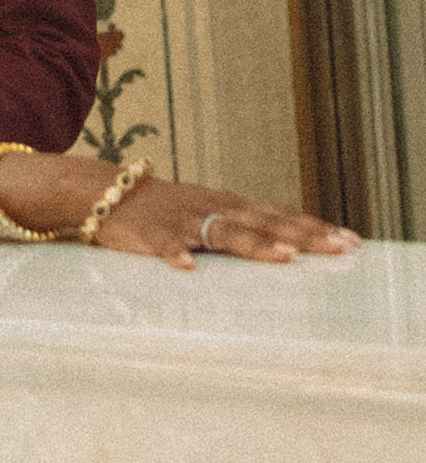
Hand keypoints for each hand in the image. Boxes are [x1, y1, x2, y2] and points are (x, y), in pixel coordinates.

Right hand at [96, 173, 359, 268]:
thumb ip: (245, 226)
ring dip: (255, 243)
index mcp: (231, 206)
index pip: (281, 215)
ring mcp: (184, 221)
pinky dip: (176, 254)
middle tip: (337, 248)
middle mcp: (215, 210)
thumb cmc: (167, 210)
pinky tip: (187, 268)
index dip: (315, 227)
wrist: (111, 193)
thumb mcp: (211, 212)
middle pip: (265, 222)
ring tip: (282, 256)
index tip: (350, 241)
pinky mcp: (152, 234)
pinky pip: (165, 245)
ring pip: (224, 231)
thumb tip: (290, 244)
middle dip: (302, 235)